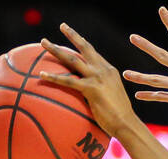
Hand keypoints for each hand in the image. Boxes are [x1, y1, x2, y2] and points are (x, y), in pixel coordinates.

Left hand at [39, 23, 136, 137]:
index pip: (93, 53)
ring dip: (56, 50)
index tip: (74, 36)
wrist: (126, 124)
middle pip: (85, 47)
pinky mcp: (91, 89)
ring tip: (43, 43)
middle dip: (72, 35)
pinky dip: (54, 77)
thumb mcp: (111, 98)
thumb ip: (101, 91)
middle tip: (62, 26)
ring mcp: (97, 78)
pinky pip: (68, 81)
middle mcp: (103, 70)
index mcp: (109, 70)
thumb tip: (91, 96)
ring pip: (72, 59)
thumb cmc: (118, 118)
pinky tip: (42, 75)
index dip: (83, 44)